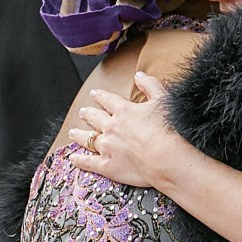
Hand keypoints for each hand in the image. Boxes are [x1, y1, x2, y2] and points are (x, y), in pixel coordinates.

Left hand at [69, 72, 181, 187]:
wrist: (167, 158)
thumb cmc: (168, 130)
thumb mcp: (162, 100)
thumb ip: (150, 86)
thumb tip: (139, 75)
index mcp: (124, 111)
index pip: (108, 100)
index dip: (100, 96)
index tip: (94, 93)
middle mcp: (111, 127)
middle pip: (94, 118)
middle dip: (87, 114)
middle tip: (82, 112)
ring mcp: (107, 147)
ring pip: (88, 139)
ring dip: (79, 135)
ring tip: (73, 133)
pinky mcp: (107, 166)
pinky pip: (89, 162)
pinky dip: (80, 160)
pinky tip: (73, 158)